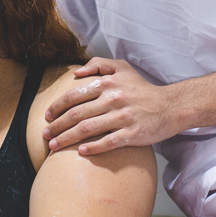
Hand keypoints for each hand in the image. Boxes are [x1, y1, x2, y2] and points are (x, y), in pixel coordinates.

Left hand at [43, 58, 183, 154]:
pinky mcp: (132, 133)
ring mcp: (122, 117)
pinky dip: (92, 148)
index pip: (74, 95)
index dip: (57, 107)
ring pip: (87, 129)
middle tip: (45, 135)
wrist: (170, 106)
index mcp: (108, 83)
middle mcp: (113, 99)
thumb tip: (76, 72)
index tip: (47, 117)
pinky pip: (108, 142)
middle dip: (57, 126)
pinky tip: (81, 152)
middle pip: (77, 114)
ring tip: (54, 147)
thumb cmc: (143, 89)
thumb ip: (99, 64)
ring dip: (67, 139)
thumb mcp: (122, 67)